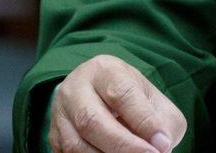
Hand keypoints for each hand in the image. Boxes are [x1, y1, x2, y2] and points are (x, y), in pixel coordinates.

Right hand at [48, 55, 185, 152]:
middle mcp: (75, 89)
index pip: (122, 94)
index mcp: (105, 71)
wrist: (98, 94)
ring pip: (76, 144)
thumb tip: (161, 145)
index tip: (161, 143)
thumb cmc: (132, 97)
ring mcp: (59, 114)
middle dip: (123, 145)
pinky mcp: (53, 137)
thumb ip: (162, 121)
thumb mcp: (153, 99)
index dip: (143, 121)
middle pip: (92, 121)